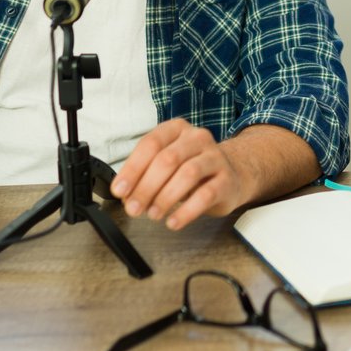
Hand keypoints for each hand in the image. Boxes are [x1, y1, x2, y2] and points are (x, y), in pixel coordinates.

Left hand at [110, 119, 249, 230]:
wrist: (230, 176)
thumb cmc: (192, 170)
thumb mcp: (166, 166)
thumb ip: (144, 177)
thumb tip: (126, 196)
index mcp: (176, 129)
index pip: (151, 144)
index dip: (133, 168)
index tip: (120, 191)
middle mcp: (197, 138)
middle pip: (168, 159)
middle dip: (146, 187)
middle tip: (134, 208)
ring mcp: (215, 157)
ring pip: (188, 174)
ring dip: (165, 197)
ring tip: (153, 215)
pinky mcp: (227, 180)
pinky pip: (206, 195)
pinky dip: (186, 211)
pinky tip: (173, 221)